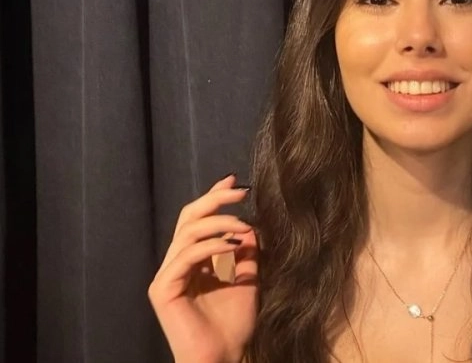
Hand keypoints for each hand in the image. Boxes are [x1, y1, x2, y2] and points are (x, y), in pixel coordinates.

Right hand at [148, 174, 257, 362]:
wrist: (226, 357)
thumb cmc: (235, 325)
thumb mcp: (248, 278)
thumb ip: (247, 252)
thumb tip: (252, 224)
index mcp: (193, 260)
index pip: (199, 220)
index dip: (214, 197)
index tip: (236, 181)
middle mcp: (176, 264)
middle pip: (188, 218)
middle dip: (214, 199)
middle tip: (240, 191)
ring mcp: (167, 276)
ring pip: (187, 233)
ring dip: (219, 223)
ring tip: (245, 226)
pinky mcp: (163, 289)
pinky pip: (186, 256)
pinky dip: (211, 246)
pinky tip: (233, 245)